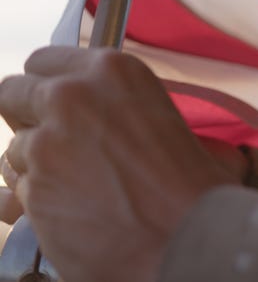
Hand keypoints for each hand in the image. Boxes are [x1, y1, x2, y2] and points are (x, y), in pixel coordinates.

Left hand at [0, 47, 239, 281]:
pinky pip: (13, 193)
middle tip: (58, 141)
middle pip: (12, 94)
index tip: (57, 101)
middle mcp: (70, 98)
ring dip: (34, 165)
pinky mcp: (31, 192)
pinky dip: (34, 202)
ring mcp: (45, 146)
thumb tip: (130, 118)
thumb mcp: (173, 121)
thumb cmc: (196, 186)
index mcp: (112, 71)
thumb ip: (134, 108)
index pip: (44, 60)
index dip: (49, 84)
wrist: (187, 240)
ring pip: (11, 149)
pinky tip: (67, 210)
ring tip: (74, 185)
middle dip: (30, 118)